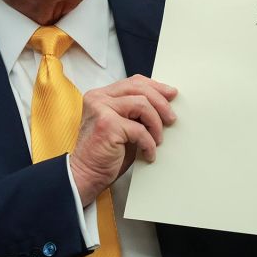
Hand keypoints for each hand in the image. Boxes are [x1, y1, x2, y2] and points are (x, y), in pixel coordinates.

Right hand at [68, 76, 177, 204]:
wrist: (86, 175)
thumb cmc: (105, 154)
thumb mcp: (122, 125)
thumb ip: (135, 112)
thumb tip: (163, 104)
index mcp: (101, 95)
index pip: (133, 82)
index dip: (155, 87)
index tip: (170, 95)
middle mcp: (99, 98)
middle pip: (139, 88)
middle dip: (161, 103)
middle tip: (171, 118)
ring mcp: (101, 109)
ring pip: (142, 104)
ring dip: (156, 124)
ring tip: (157, 139)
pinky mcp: (107, 125)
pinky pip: (140, 129)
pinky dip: (149, 143)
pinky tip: (148, 153)